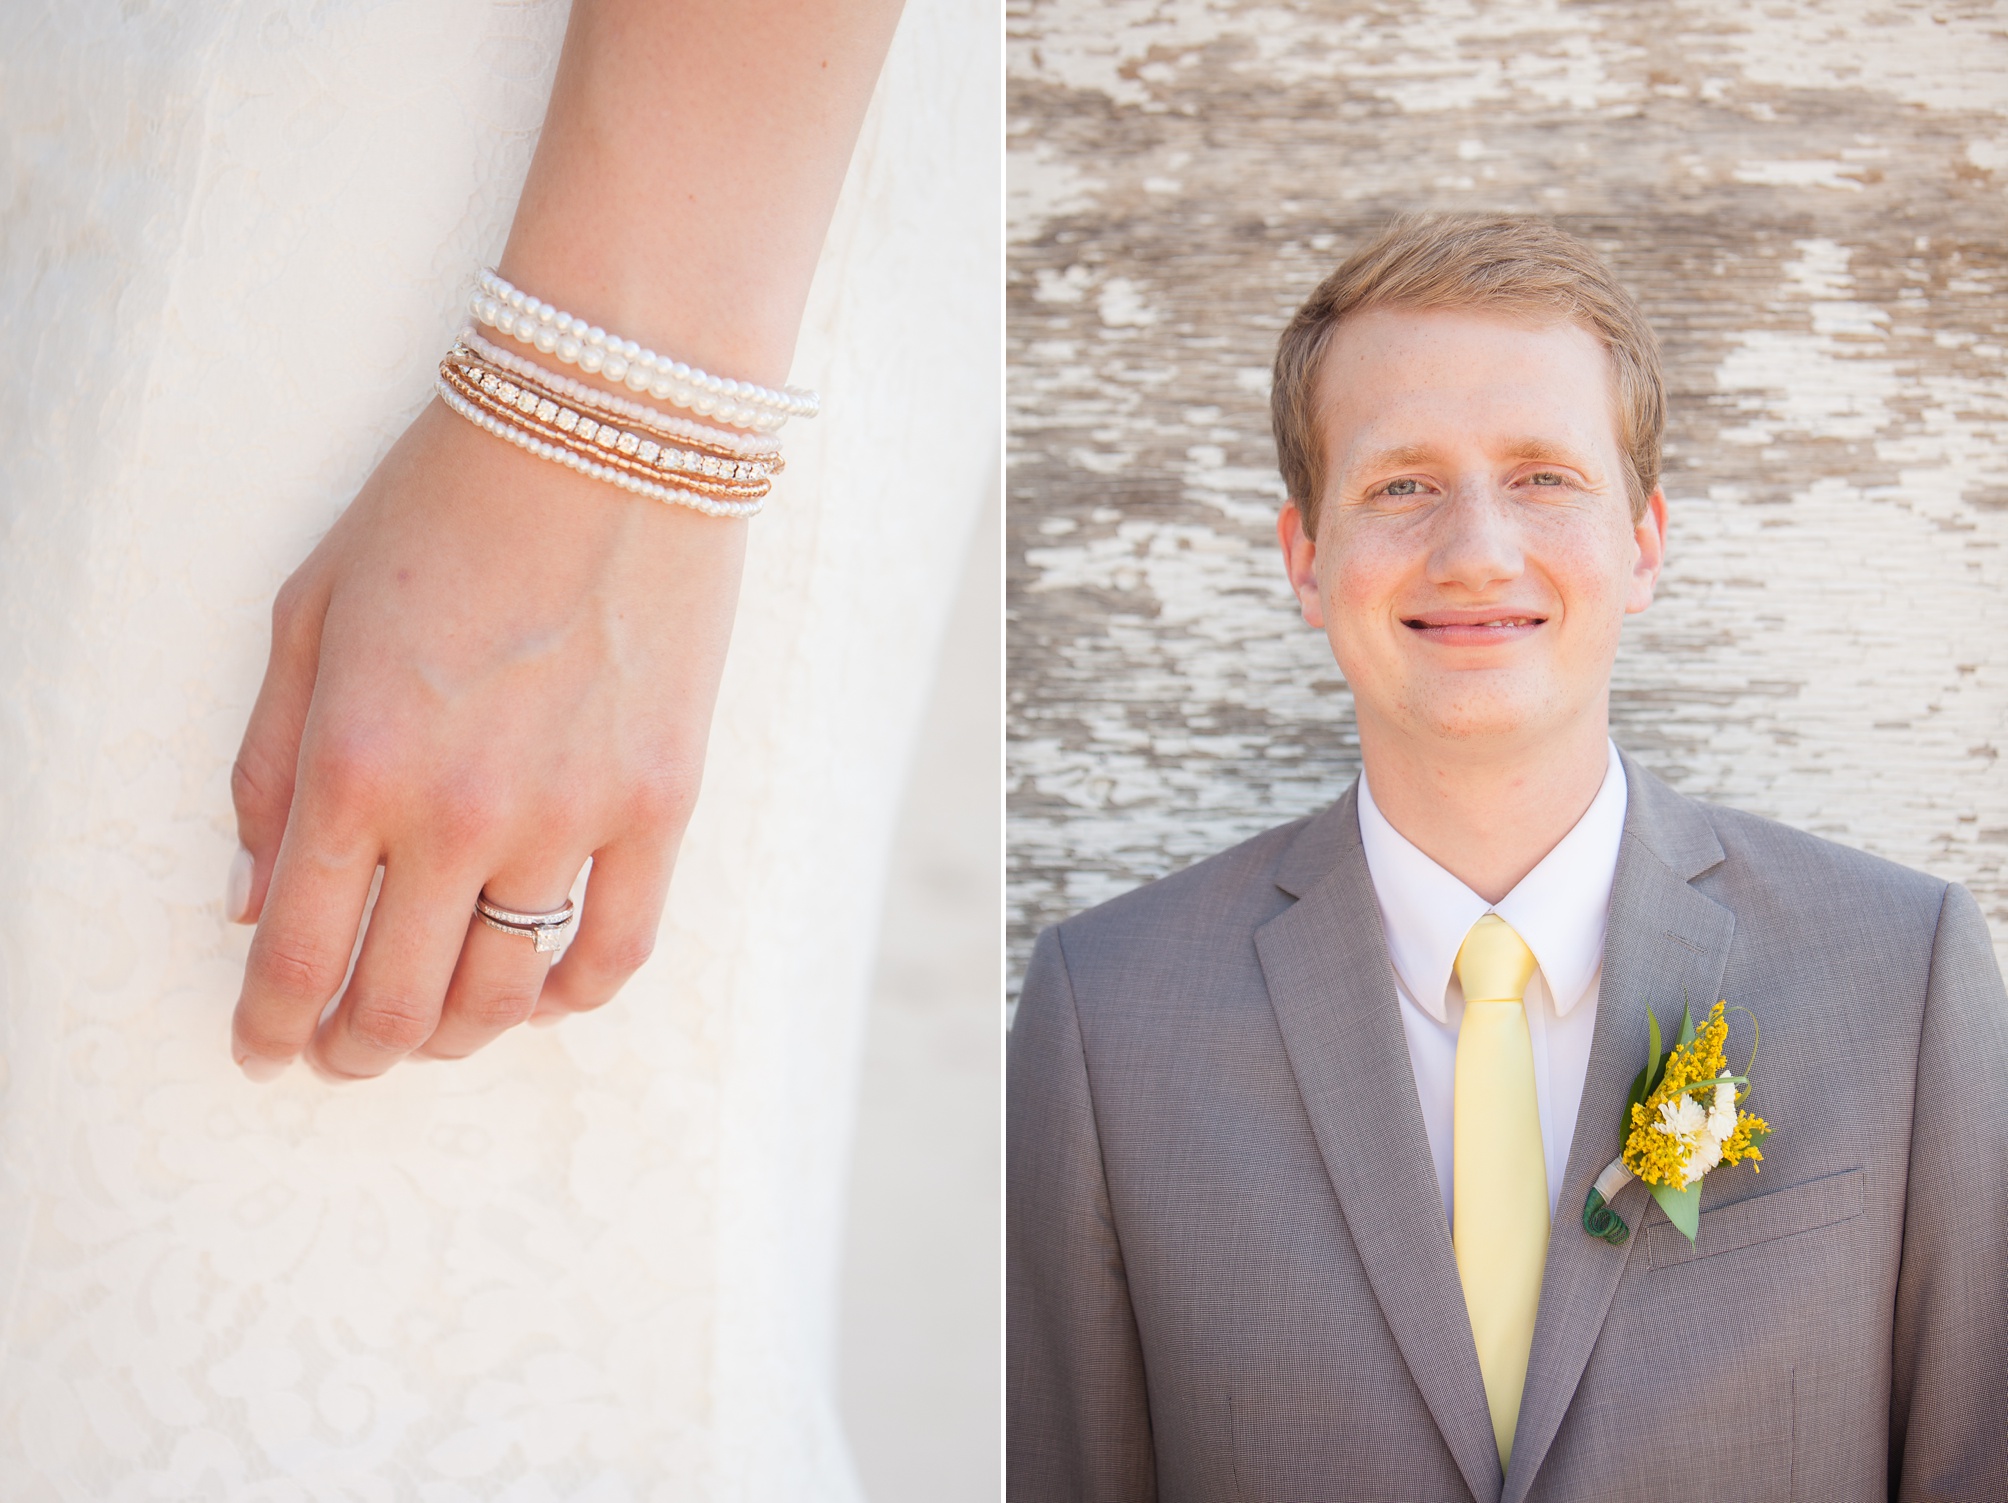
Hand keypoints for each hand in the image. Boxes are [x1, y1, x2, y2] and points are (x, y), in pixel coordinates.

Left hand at [227, 397, 743, 1079]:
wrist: (606, 430)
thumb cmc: (443, 506)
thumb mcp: (310, 614)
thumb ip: (268, 764)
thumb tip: (253, 899)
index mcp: (353, 762)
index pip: (295, 957)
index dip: (269, 1027)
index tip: (263, 1047)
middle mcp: (459, 813)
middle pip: (398, 1008)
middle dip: (352, 1053)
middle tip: (341, 1052)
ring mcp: (571, 816)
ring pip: (504, 998)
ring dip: (455, 1038)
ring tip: (435, 1026)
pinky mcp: (660, 803)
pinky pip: (617, 949)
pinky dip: (569, 996)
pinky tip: (541, 991)